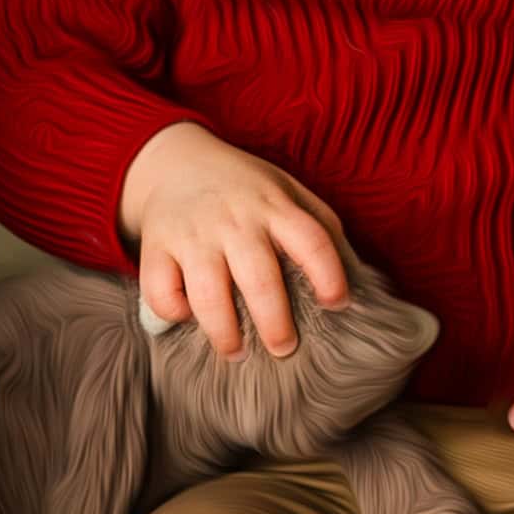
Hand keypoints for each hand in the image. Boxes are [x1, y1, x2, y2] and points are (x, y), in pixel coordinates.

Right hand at [117, 122, 359, 362]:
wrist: (175, 161)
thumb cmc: (245, 191)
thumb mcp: (286, 191)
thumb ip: (318, 227)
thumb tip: (355, 278)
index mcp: (275, 206)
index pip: (311, 240)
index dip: (329, 275)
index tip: (337, 305)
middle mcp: (235, 220)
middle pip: (259, 278)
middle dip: (275, 323)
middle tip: (284, 349)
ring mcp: (193, 234)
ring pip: (208, 293)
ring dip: (225, 332)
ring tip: (237, 352)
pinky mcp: (157, 247)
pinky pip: (161, 290)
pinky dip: (173, 311)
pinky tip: (188, 317)